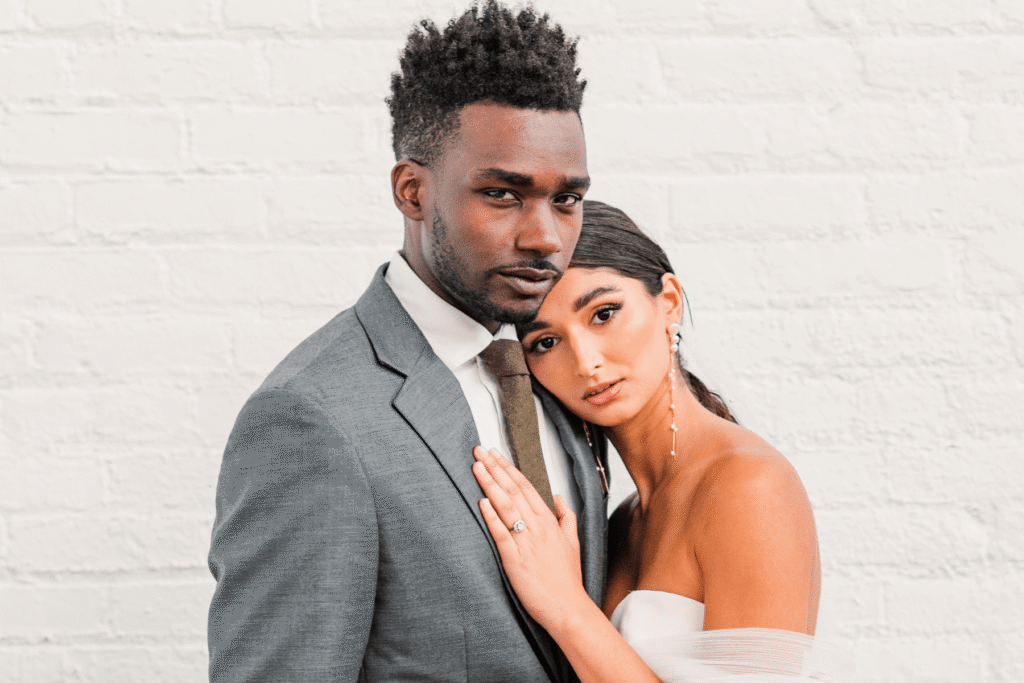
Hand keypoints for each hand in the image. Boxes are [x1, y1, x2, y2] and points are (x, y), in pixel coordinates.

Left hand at [472, 446, 590, 631]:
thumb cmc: (567, 579)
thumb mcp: (573, 542)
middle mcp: (538, 527)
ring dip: (490, 485)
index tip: (496, 454)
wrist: (567, 607)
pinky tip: (481, 502)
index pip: (526, 487)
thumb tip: (560, 498)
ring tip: (477, 467)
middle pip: (513, 490)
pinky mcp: (514, 559)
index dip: (509, 469)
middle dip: (495, 468)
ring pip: (506, 506)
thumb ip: (567, 518)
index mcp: (549, 521)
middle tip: (480, 451)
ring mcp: (526, 542)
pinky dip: (491, 516)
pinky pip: (502, 533)